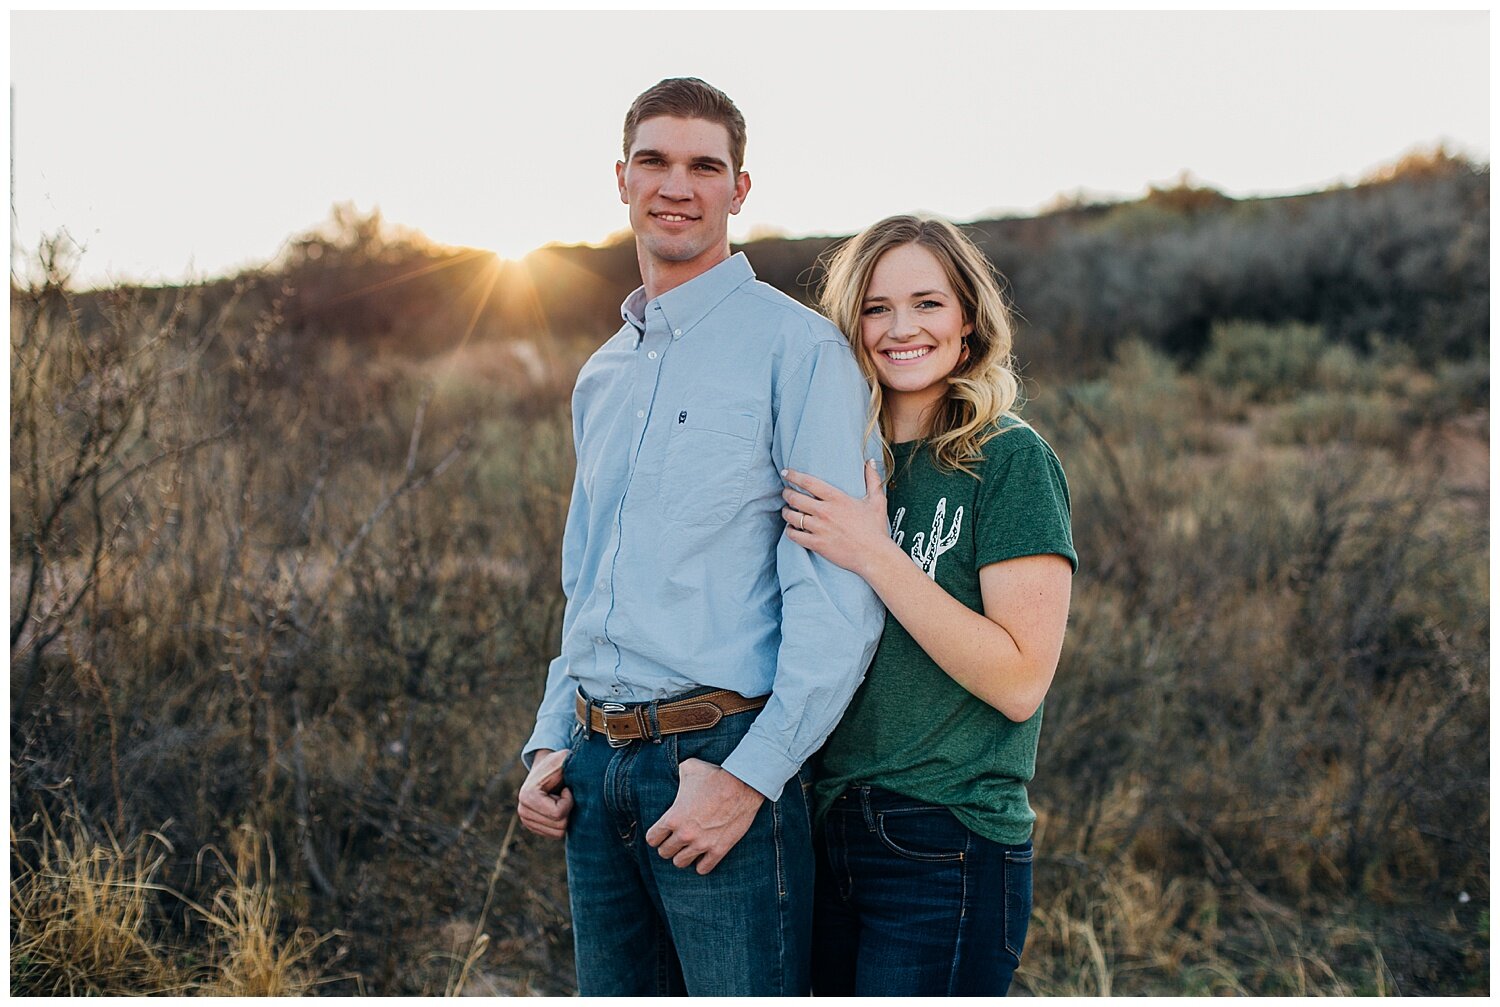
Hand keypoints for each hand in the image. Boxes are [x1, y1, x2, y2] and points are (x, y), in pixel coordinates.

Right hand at [517, 748, 572, 839]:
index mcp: (527, 796)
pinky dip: (562, 822)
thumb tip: (579, 761)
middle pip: (559, 826)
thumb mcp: (563, 759)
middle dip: (568, 810)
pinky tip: (558, 808)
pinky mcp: (533, 827)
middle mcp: (523, 811)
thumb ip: (569, 760)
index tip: (566, 788)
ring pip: (558, 833)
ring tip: (559, 801)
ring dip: (565, 816)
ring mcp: (526, 821)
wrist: (547, 770)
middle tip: (562, 795)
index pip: (558, 814)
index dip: (569, 801)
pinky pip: (555, 835)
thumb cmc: (558, 764)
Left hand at [645, 758, 763, 874]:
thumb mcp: (689, 768)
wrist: (743, 784)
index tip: (662, 832)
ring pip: (681, 863)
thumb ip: (677, 775)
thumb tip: (674, 772)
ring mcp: (702, 844)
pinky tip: (703, 856)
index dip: (656, 836)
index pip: (652, 839)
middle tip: (675, 840)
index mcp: (673, 818)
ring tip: (688, 848)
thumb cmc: (715, 775)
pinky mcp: (719, 849)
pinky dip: (701, 864)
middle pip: (665, 853)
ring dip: (682, 856)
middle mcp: (684, 834)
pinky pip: (703, 868)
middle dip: (668, 846)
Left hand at [782, 460, 893, 575]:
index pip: (809, 482)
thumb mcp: (877, 501)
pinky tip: (791, 528)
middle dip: (787, 494)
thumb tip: (870, 461)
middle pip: (795, 498)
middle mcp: (825, 512)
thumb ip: (872, 479)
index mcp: (837, 499)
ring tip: (787, 510)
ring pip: (792, 516)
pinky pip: (794, 535)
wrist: (874, 555)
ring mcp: (819, 528)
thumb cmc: (875, 529)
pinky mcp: (816, 544)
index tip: (786, 472)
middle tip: (786, 493)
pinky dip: (789, 530)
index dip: (794, 476)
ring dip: (786, 512)